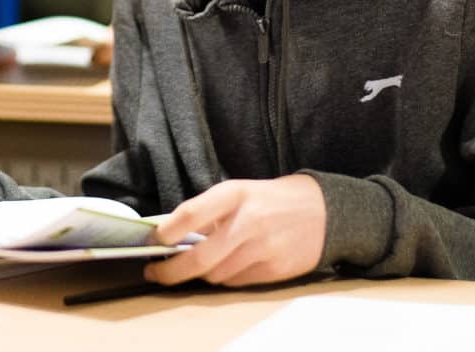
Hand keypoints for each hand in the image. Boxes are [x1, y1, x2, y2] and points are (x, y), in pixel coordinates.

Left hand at [146, 175, 325, 286]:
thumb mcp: (239, 192)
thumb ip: (208, 211)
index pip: (190, 214)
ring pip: (215, 275)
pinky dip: (223, 278)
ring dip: (198, 274)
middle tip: (155, 272)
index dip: (165, 232)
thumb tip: (171, 235)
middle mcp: (247, 222)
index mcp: (234, 194)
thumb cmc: (270, 199)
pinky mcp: (273, 270)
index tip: (152, 242)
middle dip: (170, 271)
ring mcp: (262, 249)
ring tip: (191, 267)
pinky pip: (236, 282)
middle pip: (198, 258)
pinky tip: (223, 267)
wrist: (322, 211)